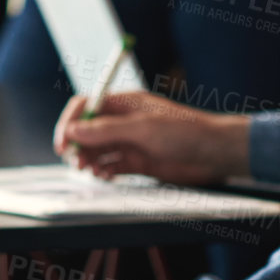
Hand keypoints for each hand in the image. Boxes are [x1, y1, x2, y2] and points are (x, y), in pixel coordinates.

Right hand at [54, 91, 248, 185]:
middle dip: (77, 145)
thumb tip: (73, 130)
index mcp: (123, 103)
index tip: (63, 143)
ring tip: (91, 171)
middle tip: (76, 161)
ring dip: (89, 160)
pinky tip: (106, 176)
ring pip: (97, 150)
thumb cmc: (185, 131)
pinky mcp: (138, 162)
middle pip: (87, 130)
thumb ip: (106, 130)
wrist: (216, 154)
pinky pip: (111, 166)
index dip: (70, 123)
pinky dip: (104, 171)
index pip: (85, 106)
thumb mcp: (143, 128)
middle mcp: (123, 121)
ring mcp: (130, 142)